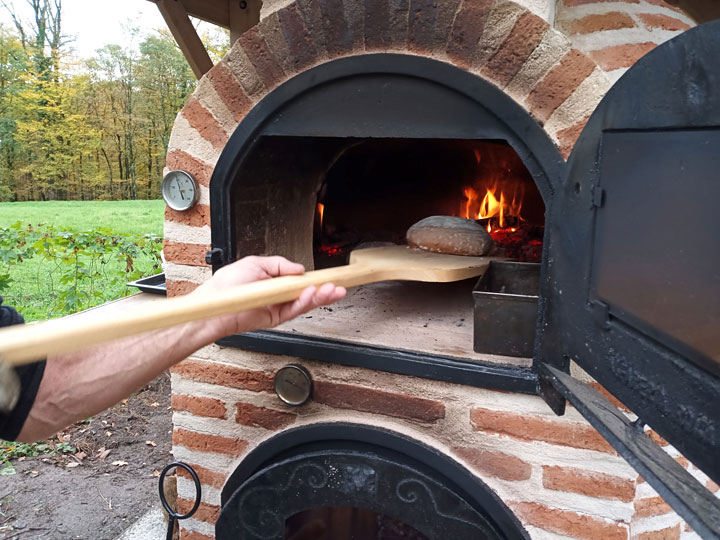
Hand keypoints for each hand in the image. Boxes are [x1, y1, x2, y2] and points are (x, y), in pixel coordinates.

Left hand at [193, 256, 345, 337]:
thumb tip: (299, 268)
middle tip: (338, 286)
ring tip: (332, 291)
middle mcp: (277, 295)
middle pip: (306, 293)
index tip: (330, 276)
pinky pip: (293, 311)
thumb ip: (280, 264)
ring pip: (303, 303)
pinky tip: (312, 295)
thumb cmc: (226, 285)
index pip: (299, 280)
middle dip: (323, 290)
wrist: (214, 305)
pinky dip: (304, 302)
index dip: (315, 279)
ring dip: (319, 297)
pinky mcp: (274, 319)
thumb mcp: (255, 263)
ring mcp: (276, 308)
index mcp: (273, 280)